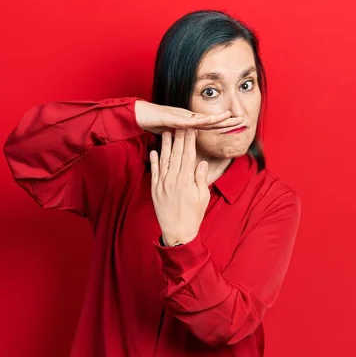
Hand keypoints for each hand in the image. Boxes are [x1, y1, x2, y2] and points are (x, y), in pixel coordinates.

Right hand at [135, 100, 242, 133]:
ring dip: (215, 117)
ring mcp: (181, 116)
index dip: (223, 125)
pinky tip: (207, 120)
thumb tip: (193, 138)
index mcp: (190, 122)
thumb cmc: (155, 122)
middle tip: (242, 118)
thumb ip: (184, 134)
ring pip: (201, 118)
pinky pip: (186, 120)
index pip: (210, 125)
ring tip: (229, 116)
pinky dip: (197, 121)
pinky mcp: (172, 118)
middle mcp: (188, 117)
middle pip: (210, 120)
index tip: (237, 126)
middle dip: (226, 119)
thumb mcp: (174, 131)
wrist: (140, 115)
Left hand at [150, 129, 209, 245]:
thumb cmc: (193, 215)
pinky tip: (153, 151)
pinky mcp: (155, 190)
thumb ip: (200, 178)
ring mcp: (162, 184)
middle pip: (176, 154)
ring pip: (164, 160)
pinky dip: (153, 161)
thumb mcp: (202, 197)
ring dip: (164, 145)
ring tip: (165, 132)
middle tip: (178, 124)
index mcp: (186, 180)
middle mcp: (173, 179)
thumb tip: (201, 163)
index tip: (190, 129)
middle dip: (178, 138)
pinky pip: (154, 172)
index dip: (189, 140)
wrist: (178, 232)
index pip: (188, 155)